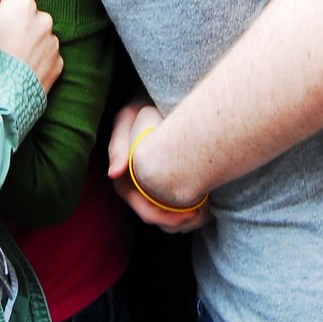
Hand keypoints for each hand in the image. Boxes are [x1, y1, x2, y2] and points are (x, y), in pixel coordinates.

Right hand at [0, 0, 61, 91]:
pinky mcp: (58, 64)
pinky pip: (45, 55)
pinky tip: (20, 71)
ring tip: (9, 61)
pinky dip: (35, 60)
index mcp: (22, 4)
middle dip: (14, 24)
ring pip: (37, 35)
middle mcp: (43, 19)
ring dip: (27, 41)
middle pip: (26, 15)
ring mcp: (53, 42)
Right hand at [107, 101, 210, 232]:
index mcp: (124, 178)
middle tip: (202, 215)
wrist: (157, 98)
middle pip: (157, 219)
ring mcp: (151, 188)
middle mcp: (136, 187)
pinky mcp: (165, 186)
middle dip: (179, 223)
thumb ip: (118, 143)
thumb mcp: (127, 118)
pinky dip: (191, 213)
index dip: (163, 217)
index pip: (143, 209)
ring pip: (167, 219)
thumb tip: (114, 173)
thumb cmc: (141, 106)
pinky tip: (208, 206)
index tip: (187, 214)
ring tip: (207, 213)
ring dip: (186, 222)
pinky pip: (177, 209)